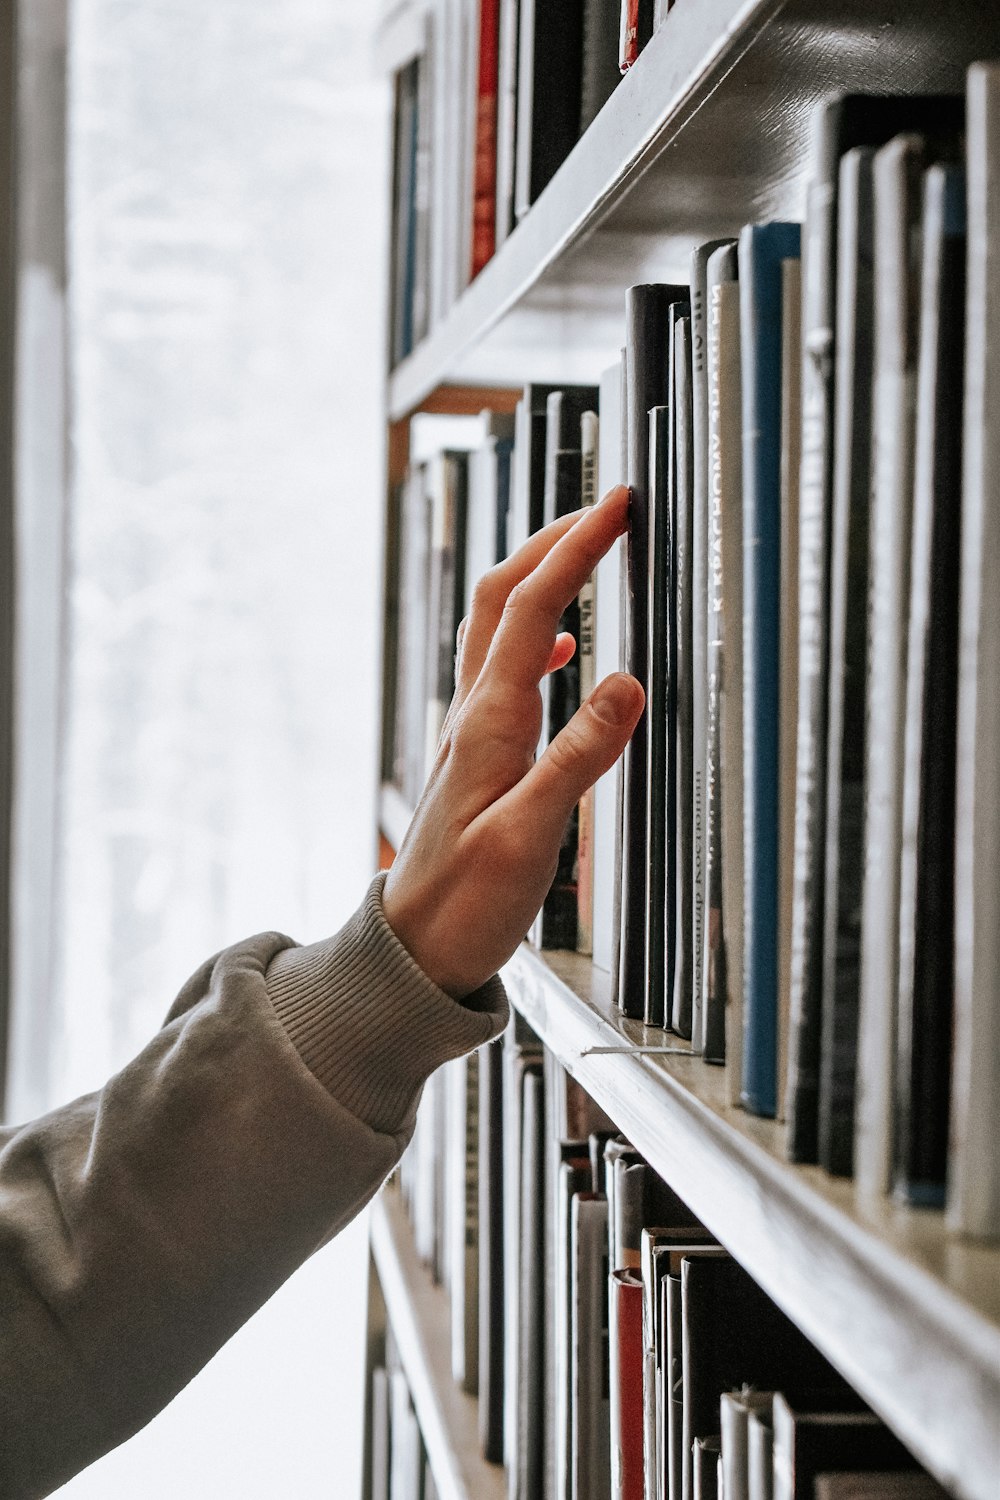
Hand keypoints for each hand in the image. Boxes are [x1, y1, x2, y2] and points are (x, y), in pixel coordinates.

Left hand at [382, 484, 643, 998]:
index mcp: (489, 723)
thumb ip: (578, 759)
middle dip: (553, 540)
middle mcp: (473, 714)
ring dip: (538, 578)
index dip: (574, 548)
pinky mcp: (477, 754)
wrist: (413, 950)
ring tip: (583, 553)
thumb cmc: (465, 904)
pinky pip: (502, 670)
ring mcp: (471, 731)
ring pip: (497, 626)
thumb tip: (626, 683)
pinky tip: (563, 650)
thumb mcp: (530, 836)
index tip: (615, 506)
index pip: (534, 608)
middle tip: (604, 509)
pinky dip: (535, 637)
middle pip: (503, 597)